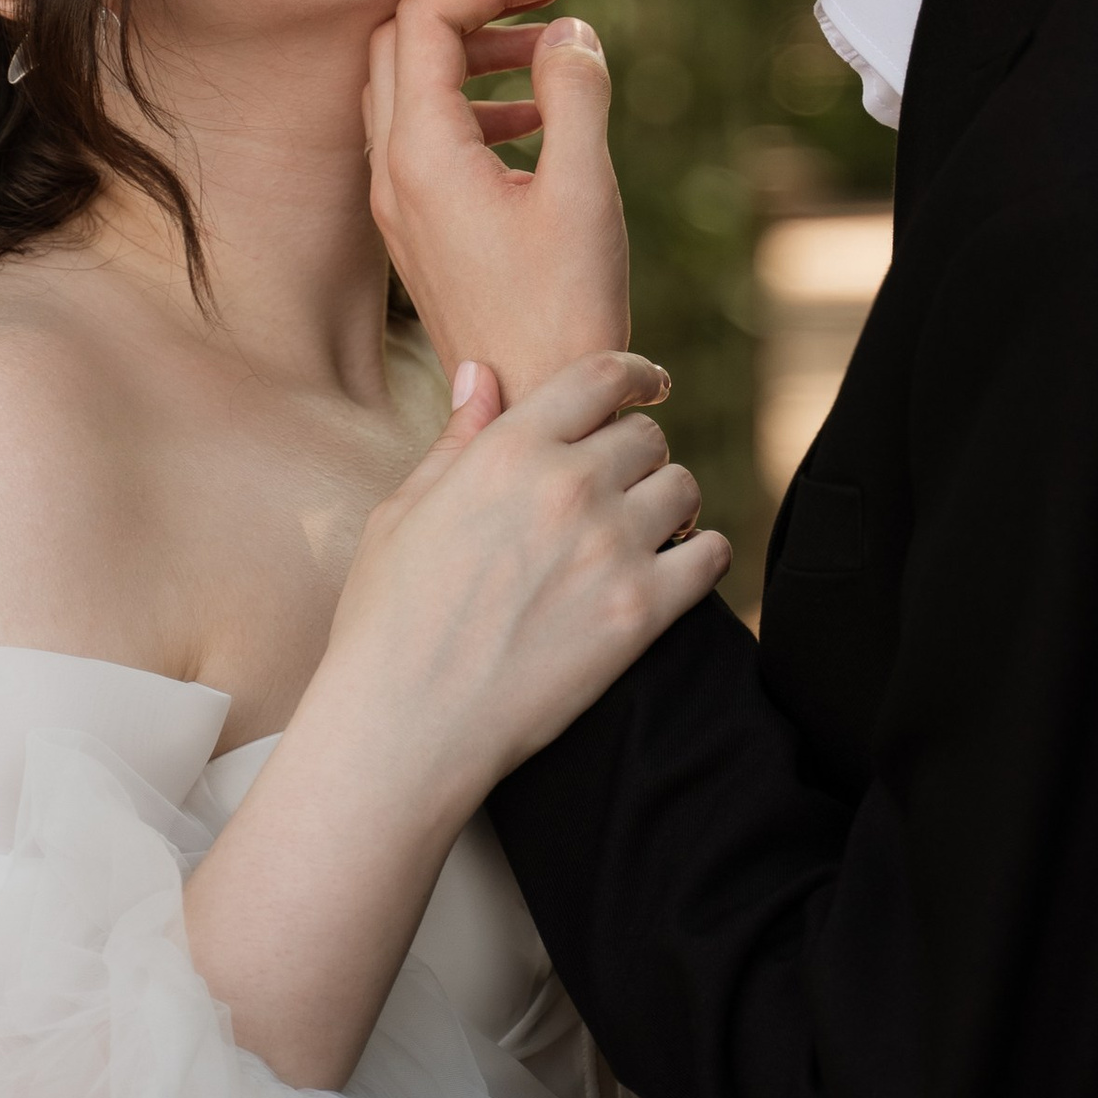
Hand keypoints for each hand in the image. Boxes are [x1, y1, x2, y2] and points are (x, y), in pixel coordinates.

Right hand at [316, 352, 729, 833]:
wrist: (406, 724)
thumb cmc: (387, 619)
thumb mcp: (403, 512)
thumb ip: (456, 440)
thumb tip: (481, 373)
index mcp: (508, 451)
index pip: (600, 376)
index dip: (635, 373)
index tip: (648, 384)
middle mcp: (568, 485)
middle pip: (646, 436)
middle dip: (637, 455)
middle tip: (621, 487)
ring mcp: (611, 547)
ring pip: (683, 489)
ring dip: (669, 503)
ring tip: (644, 531)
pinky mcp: (642, 612)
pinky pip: (710, 555)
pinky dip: (702, 556)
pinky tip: (677, 569)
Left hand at [366, 0, 628, 396]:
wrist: (531, 406)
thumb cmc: (562, 309)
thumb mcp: (583, 190)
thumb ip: (575, 93)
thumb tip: (567, 29)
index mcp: (420, 151)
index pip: (425, 15)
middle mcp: (391, 171)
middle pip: (402, 40)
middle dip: (475, 2)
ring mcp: (398, 203)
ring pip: (410, 88)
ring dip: (475, 53)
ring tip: (553, 51)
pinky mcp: (418, 230)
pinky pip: (425, 136)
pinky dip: (474, 104)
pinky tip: (538, 121)